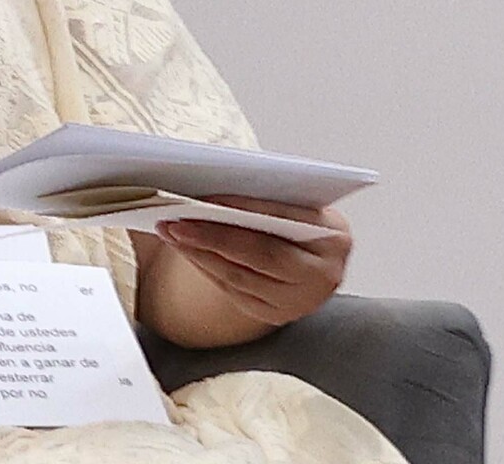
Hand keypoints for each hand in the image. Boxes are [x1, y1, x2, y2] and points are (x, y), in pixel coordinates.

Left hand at [156, 197, 351, 328]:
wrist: (305, 258)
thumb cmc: (293, 219)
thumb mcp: (293, 204)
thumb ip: (266, 198)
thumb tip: (210, 188)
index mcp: (334, 234)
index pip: (283, 218)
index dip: (242, 208)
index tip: (204, 198)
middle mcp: (324, 273)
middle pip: (262, 254)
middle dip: (213, 237)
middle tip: (174, 222)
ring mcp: (301, 300)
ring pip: (241, 276)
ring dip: (199, 253)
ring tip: (169, 232)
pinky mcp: (275, 314)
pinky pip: (232, 291)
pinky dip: (206, 267)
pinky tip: (185, 250)